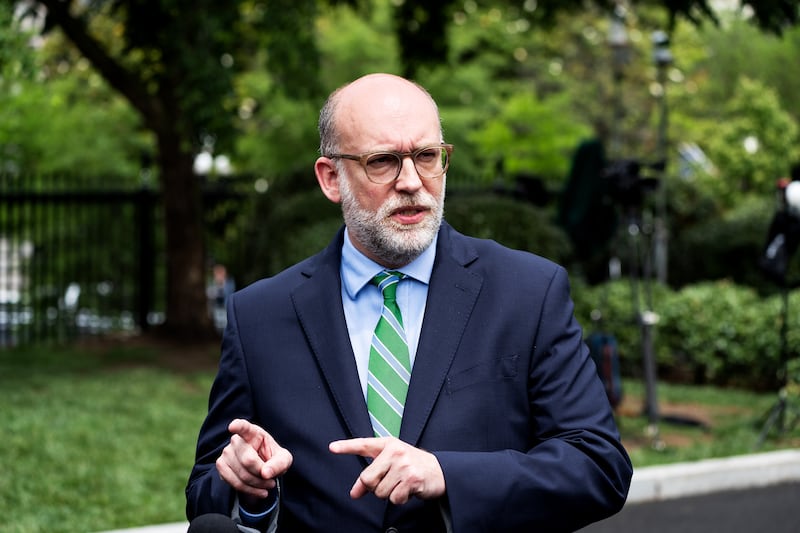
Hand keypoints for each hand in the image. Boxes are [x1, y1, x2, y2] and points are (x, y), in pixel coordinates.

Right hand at [216, 418, 292, 498]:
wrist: (263, 470)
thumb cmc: (273, 460)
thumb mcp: (284, 460)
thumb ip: (278, 464)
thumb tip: (265, 473)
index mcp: (253, 433)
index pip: (244, 427)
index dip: (238, 426)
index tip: (233, 426)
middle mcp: (236, 440)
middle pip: (247, 460)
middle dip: (262, 474)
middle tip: (271, 480)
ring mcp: (226, 452)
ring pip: (241, 474)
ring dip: (256, 485)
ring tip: (267, 485)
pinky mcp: (221, 466)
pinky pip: (233, 482)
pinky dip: (248, 490)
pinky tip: (258, 491)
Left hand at [329, 437, 444, 504]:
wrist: (440, 471)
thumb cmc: (412, 466)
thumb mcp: (391, 465)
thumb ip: (371, 476)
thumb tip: (354, 493)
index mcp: (388, 444)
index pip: (363, 444)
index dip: (346, 447)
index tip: (332, 447)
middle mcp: (395, 451)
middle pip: (367, 478)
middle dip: (374, 487)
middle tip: (388, 482)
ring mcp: (404, 464)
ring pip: (380, 492)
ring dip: (389, 494)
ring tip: (401, 484)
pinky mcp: (412, 478)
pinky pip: (393, 498)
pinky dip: (399, 499)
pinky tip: (408, 490)